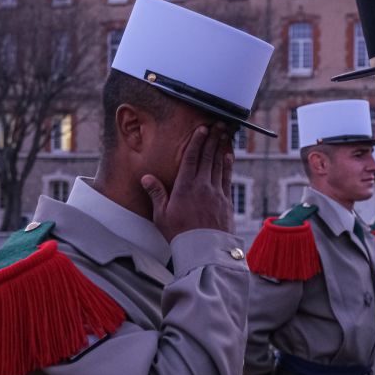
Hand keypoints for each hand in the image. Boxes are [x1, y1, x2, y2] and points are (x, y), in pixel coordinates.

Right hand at [142, 124, 234, 241]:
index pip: (192, 158)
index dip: (197, 142)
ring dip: (221, 148)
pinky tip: (228, 157)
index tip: (202, 129)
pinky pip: (227, 178)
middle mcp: (202, 186)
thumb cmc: (179, 234)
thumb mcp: (162, 215)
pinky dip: (227, 165)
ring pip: (219, 165)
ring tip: (224, 135)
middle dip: (212, 139)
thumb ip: (156, 194)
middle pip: (208, 157)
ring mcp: (216, 193)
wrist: (203, 250)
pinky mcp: (226, 201)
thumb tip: (146, 177)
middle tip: (217, 124)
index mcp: (185, 187)